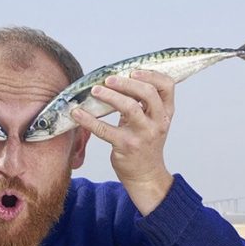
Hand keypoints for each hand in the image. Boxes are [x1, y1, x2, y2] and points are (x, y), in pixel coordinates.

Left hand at [71, 70, 174, 214]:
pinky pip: (105, 129)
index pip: (167, 86)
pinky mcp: (126, 146)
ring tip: (95, 91)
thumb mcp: (152, 122)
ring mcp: (143, 134)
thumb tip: (120, 80)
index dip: (151, 74)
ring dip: (110, 96)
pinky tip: (77, 113)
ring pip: (129, 108)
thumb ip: (143, 104)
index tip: (133, 71)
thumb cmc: (146, 145)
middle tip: (109, 79)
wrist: (145, 175)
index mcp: (166, 113)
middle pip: (148, 93)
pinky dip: (88, 119)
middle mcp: (158, 122)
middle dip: (126, 83)